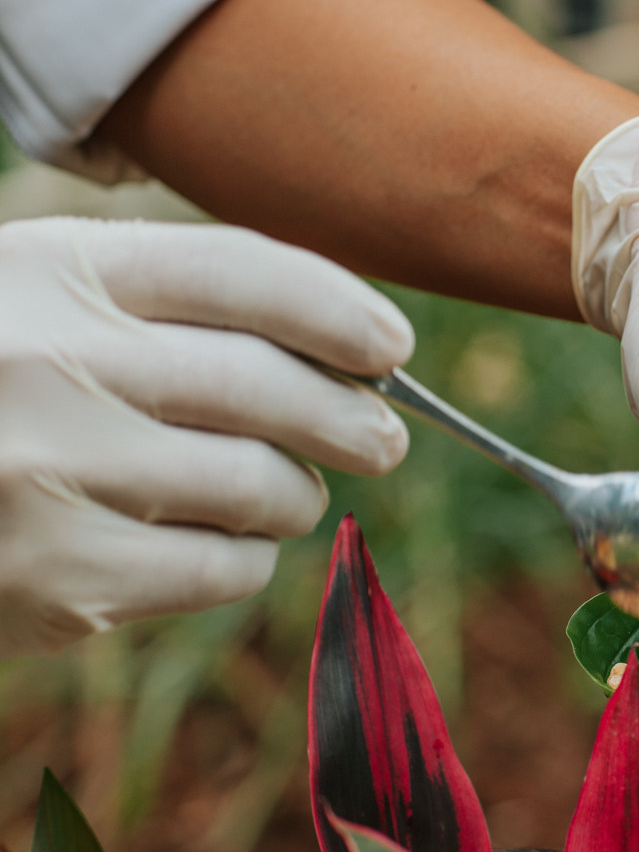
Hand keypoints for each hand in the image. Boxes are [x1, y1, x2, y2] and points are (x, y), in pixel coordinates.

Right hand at [0, 218, 413, 655]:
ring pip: (260, 483)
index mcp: (53, 270)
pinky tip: (223, 544)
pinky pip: (220, 566)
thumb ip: (157, 305)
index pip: (241, 273)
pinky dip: (245, 557)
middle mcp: (54, 361)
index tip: (390, 346)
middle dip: (353, 416)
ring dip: (296, 493)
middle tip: (382, 439)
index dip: (338, 309)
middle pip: (270, 384)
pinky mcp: (59, 581)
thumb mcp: (34, 298)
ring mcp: (52, 474)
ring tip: (286, 492)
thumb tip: (345, 349)